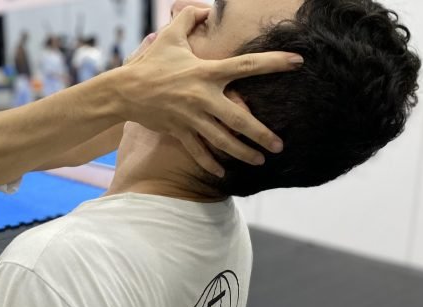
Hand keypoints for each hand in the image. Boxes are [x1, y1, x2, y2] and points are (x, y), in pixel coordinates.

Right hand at [116, 7, 302, 175]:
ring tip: (260, 161)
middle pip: (239, 118)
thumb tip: (205, 8)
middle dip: (260, 134)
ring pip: (222, 140)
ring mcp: (190, 118)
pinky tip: (223, 174)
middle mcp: (202, 97)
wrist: (123, 91)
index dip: (274, 62)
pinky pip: (197, 151)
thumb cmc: (150, 63)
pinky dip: (209, 163)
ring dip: (242, 153)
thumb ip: (189, 18)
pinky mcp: (178, 131)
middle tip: (279, 145)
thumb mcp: (170, 36)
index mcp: (206, 72)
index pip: (247, 66)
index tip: (299, 62)